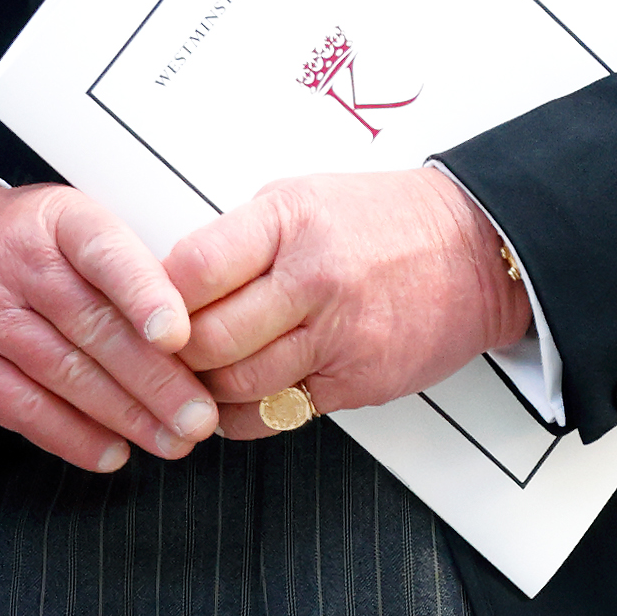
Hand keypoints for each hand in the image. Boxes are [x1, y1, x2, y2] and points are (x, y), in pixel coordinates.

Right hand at [0, 180, 216, 471]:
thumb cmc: (7, 239)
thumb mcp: (59, 221)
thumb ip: (117, 261)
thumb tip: (200, 320)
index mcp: (53, 220)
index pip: (103, 251)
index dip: (143, 292)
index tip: (180, 334)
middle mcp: (16, 265)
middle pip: (92, 328)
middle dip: (154, 380)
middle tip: (200, 416)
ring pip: (64, 374)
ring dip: (126, 416)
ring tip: (173, 441)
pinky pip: (24, 409)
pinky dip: (72, 437)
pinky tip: (112, 452)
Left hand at [169, 170, 528, 436]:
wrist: (474, 250)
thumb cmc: (381, 220)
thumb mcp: (299, 198)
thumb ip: (239, 239)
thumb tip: (171, 280)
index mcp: (289, 222)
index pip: (196, 268)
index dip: (158, 296)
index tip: (142, 304)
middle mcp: (313, 281)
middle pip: (210, 338)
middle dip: (172, 353)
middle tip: (157, 353)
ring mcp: (339, 338)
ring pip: (238, 385)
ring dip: (202, 391)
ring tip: (188, 379)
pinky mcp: (358, 385)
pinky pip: (279, 415)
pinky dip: (243, 417)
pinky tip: (231, 402)